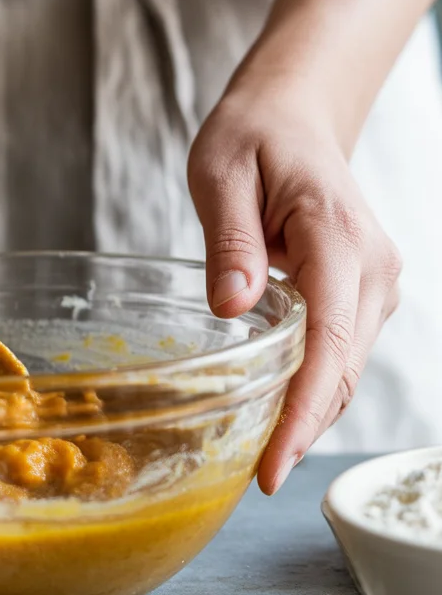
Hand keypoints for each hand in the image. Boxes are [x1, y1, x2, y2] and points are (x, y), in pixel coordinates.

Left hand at [188, 90, 401, 494]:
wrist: (293, 116)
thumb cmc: (252, 138)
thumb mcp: (220, 173)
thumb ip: (230, 241)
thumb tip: (231, 308)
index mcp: (337, 234)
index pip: (330, 338)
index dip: (304, 410)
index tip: (274, 464)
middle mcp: (372, 265)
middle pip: (345, 367)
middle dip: (305, 428)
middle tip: (256, 478)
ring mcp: (375, 281)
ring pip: (348, 367)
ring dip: (310, 414)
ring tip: (262, 459)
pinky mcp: (364, 292)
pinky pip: (343, 352)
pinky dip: (314, 388)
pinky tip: (280, 415)